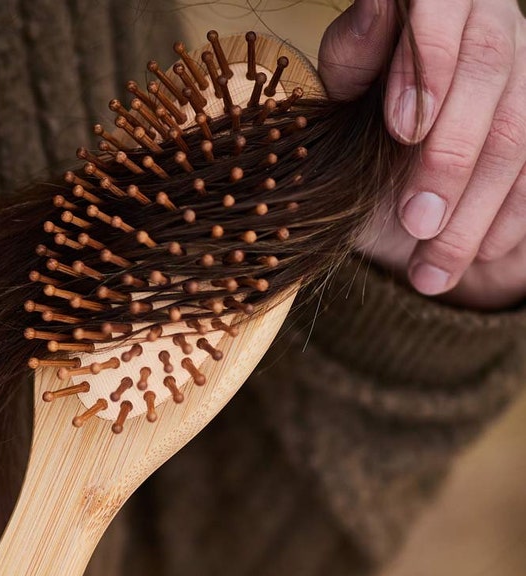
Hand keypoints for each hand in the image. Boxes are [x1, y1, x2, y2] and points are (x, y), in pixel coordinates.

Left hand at [319, 0, 525, 309]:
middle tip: (414, 222)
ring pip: (518, 137)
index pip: (445, 10)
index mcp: (439, 5)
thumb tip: (378, 3)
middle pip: (491, 77)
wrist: (396, 176)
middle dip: (451, 159)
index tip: (399, 129)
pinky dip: (504, 225)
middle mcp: (494, 29)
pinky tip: (471, 261)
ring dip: (474, 214)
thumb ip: (356, 57)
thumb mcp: (343, 96)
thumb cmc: (362, 124)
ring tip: (429, 272)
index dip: (428, 68)